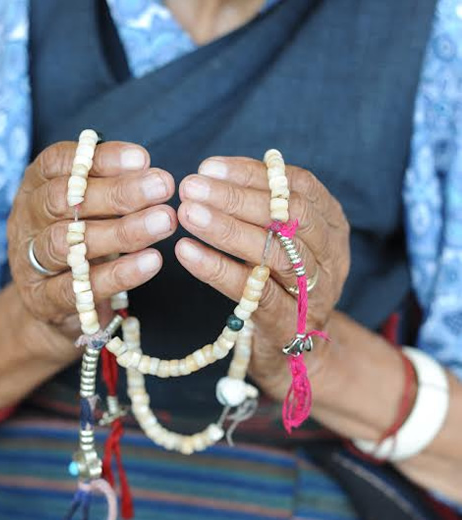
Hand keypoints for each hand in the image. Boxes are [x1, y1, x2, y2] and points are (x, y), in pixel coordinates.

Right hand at [7, 140, 176, 357]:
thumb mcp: (89, 211)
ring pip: (69, 244)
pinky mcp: (45, 300)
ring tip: (163, 221)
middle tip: (162, 186)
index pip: (58, 163)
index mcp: (34, 188)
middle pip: (63, 200)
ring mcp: (30, 262)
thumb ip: (111, 189)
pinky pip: (83, 286)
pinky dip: (119, 273)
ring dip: (121, 231)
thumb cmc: (79, 243)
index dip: (99, 158)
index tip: (142, 159)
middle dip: (117, 192)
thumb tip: (151, 173)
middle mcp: (27, 221)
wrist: (49, 305)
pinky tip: (151, 261)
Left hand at [176, 156, 349, 399]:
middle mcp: (332, 258)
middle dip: (236, 198)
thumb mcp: (279, 242)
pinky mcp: (288, 324)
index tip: (208, 167)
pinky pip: (253, 291)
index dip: (253, 174)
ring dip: (226, 229)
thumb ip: (261, 209)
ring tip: (186, 214)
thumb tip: (213, 173)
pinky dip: (218, 269)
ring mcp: (314, 294)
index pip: (299, 186)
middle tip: (190, 187)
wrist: (292, 352)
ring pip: (274, 253)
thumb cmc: (278, 285)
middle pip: (290, 217)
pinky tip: (187, 252)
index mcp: (332, 227)